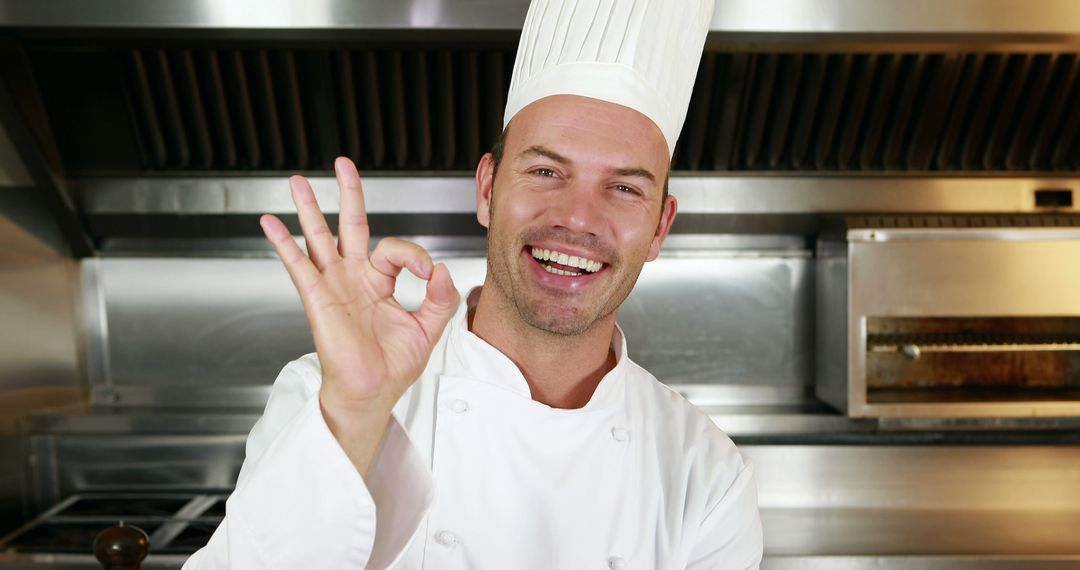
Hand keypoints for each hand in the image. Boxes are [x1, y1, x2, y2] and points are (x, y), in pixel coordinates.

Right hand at [260, 157, 459, 469]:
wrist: (372, 392)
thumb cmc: (394, 365)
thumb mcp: (429, 328)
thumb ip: (440, 297)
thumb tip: (439, 269)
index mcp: (380, 281)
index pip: (395, 249)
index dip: (413, 254)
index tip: (426, 273)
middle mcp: (355, 277)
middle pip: (350, 225)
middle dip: (348, 193)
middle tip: (343, 164)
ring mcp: (334, 284)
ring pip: (319, 237)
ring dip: (308, 208)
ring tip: (298, 181)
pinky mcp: (318, 297)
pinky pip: (298, 264)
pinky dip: (283, 242)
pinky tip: (270, 222)